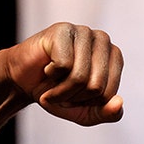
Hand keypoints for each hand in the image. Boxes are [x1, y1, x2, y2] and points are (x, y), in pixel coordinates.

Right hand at [5, 22, 124, 126]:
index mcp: (114, 57)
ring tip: (53, 81)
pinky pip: (63, 65)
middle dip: (74, 97)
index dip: (88, 103)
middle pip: (96, 86)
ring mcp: (83, 32)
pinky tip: (47, 67)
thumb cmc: (58, 94)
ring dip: (61, 90)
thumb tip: (119, 102)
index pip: (109, 94)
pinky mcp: (63, 30)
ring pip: (80, 77)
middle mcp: (103, 40)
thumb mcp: (86, 113)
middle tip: (61, 90)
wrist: (24, 82)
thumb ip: (107, 114)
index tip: (76, 96)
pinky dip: (52, 75)